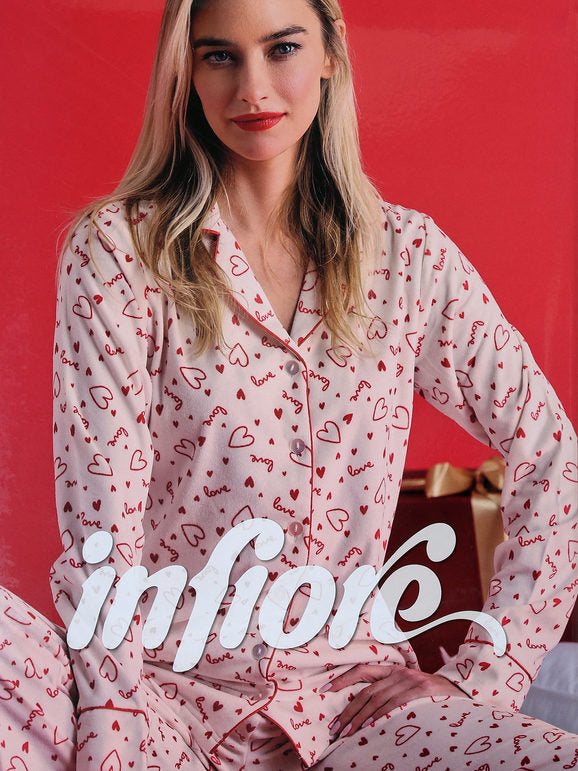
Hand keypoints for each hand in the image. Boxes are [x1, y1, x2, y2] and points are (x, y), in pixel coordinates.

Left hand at [321, 663, 468, 738]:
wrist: (462, 694)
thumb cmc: (431, 696)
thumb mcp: (409, 688)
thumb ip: (389, 693)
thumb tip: (363, 709)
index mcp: (394, 669)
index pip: (362, 671)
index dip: (343, 679)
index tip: (325, 690)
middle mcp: (400, 672)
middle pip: (366, 691)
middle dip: (349, 710)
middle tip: (335, 727)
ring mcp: (410, 681)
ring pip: (377, 700)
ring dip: (360, 719)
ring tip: (348, 733)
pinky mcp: (421, 692)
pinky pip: (395, 706)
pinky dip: (380, 717)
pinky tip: (370, 727)